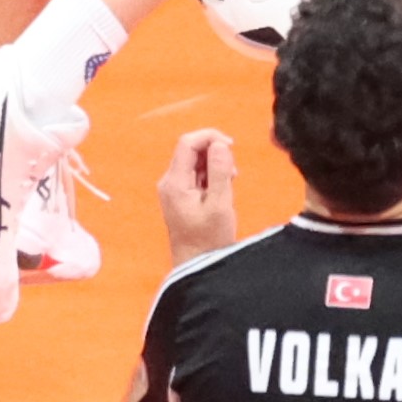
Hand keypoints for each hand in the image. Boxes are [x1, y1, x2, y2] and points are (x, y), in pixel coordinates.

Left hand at [157, 128, 241, 260]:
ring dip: (215, 165)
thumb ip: (220, 172)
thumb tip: (220, 144)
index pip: (188, 142)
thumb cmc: (209, 240)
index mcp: (175, 182)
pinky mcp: (180, 195)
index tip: (231, 147)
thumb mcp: (220, 204)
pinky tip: (220, 191)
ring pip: (195, 161)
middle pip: (191, 149)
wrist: (196, 265)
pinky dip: (211, 175)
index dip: (210, 137)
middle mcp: (169, 182)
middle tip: (231, 174)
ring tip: (227, 186)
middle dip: (215, 153)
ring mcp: (173, 188)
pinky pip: (196, 173)